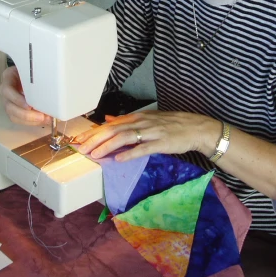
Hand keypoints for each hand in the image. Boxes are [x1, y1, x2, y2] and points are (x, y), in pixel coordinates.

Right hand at [0, 66, 51, 125]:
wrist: (31, 71)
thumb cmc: (32, 68)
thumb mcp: (33, 67)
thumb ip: (38, 73)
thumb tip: (53, 84)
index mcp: (8, 77)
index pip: (7, 90)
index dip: (17, 99)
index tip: (29, 106)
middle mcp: (6, 91)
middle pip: (9, 107)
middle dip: (25, 115)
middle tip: (41, 116)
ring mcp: (9, 101)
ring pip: (13, 116)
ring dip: (29, 120)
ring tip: (44, 120)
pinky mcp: (15, 110)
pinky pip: (20, 120)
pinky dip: (31, 122)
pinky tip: (42, 120)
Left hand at [74, 110, 221, 161]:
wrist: (195, 128)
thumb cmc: (171, 125)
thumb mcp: (147, 119)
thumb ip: (126, 121)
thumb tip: (107, 120)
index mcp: (137, 117)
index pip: (111, 124)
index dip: (94, 132)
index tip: (80, 140)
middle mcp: (141, 122)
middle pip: (114, 130)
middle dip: (96, 140)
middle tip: (82, 149)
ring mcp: (151, 132)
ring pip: (125, 137)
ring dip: (108, 146)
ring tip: (95, 154)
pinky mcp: (161, 143)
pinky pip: (143, 148)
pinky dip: (130, 153)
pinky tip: (118, 159)